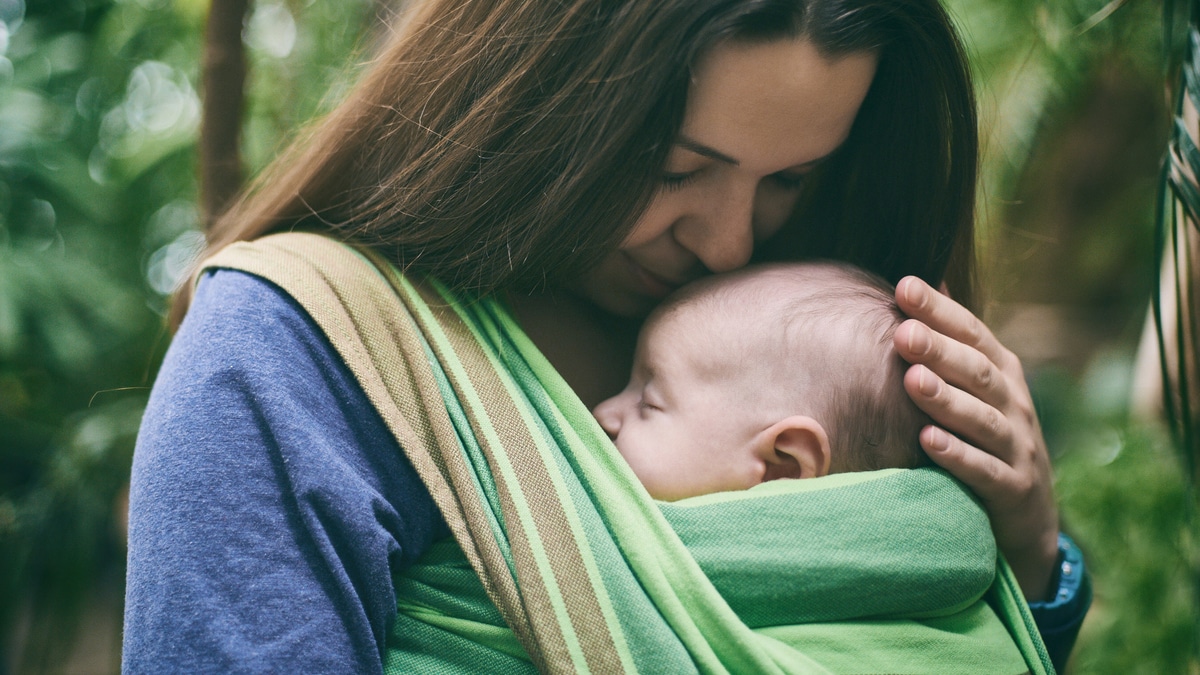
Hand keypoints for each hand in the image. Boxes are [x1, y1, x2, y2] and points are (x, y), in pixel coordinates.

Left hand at [893, 276, 1058, 600]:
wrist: (1030, 516)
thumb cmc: (987, 439)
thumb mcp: (976, 388)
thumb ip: (950, 341)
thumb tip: (914, 282)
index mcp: (1002, 373)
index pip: (971, 333)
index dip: (940, 310)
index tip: (903, 287)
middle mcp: (1014, 404)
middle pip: (977, 371)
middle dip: (939, 349)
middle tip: (902, 332)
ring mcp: (1018, 447)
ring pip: (982, 419)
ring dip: (946, 399)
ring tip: (912, 380)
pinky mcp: (1014, 489)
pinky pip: (984, 471)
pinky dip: (958, 456)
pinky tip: (927, 441)